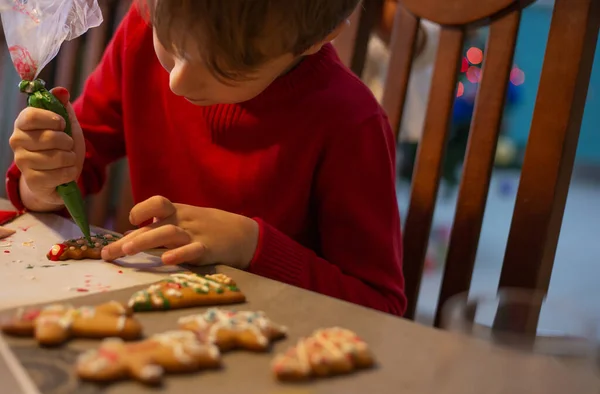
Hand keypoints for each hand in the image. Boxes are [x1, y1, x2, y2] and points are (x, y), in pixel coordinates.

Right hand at [9, 88, 84, 206]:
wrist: (59, 175)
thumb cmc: (61, 146)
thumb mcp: (65, 124)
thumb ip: (62, 106)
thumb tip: (61, 91)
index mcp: (23, 123)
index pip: (30, 116)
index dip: (51, 119)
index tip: (62, 124)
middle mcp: (17, 141)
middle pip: (49, 137)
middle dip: (68, 142)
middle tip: (67, 146)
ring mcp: (22, 162)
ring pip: (57, 157)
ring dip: (70, 158)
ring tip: (67, 159)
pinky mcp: (32, 180)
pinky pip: (59, 174)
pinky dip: (69, 173)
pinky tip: (65, 172)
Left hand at [101, 196, 258, 268]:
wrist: (245, 235)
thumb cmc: (210, 229)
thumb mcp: (186, 221)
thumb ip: (160, 228)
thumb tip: (128, 237)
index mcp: (178, 212)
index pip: (157, 203)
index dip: (141, 210)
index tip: (130, 223)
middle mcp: (184, 221)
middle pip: (154, 224)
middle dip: (129, 239)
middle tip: (108, 253)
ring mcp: (196, 235)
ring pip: (169, 233)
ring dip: (147, 240)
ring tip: (129, 251)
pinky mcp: (209, 250)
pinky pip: (193, 250)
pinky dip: (179, 254)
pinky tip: (166, 260)